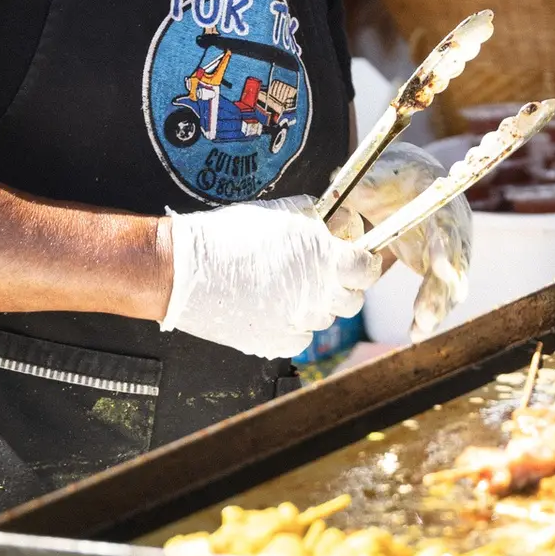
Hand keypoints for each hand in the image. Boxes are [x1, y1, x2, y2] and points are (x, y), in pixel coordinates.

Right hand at [160, 197, 381, 359]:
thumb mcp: (283, 212)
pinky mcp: (275, 344)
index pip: (368, 269)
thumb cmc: (231, 235)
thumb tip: (338, 223)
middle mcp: (319, 296)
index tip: (358, 258)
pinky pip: (300, 337)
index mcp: (326, 261)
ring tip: (289, 286)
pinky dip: (293, 325)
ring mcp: (298, 324)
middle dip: (344, 285)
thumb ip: (319, 220)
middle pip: (352, 300)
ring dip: (316, 304)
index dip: (365, 262)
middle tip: (325, 272)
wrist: (186, 270)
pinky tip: (274, 306)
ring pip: (325, 319)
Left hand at [344, 143, 471, 340]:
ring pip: (451, 285)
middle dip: (441, 290)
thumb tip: (345, 191)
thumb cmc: (394, 177)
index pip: (446, 227)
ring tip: (418, 329)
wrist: (410, 182)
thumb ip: (365, 185)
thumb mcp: (379, 175)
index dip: (445, 248)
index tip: (439, 269)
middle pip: (455, 263)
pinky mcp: (441, 269)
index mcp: (440, 202)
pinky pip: (440, 295)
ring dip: (437, 307)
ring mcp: (450, 252)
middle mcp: (453, 229)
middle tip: (425, 315)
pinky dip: (429, 313)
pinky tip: (414, 332)